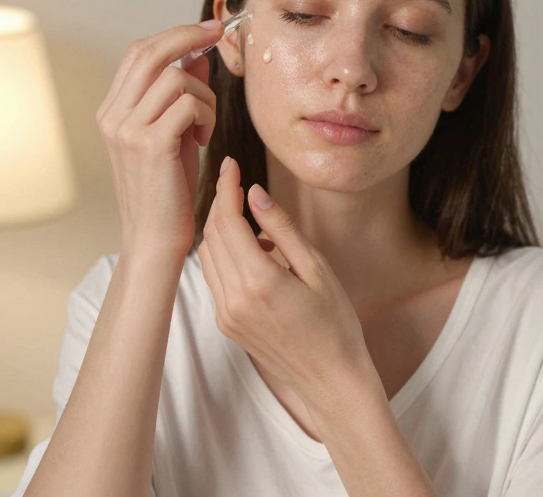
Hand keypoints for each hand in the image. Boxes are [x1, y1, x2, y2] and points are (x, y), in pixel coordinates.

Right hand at [96, 21, 224, 258]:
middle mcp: (113, 115)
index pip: (140, 52)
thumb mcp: (175, 133)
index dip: (175, 34)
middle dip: (190, 37)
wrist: (155, 236)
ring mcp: (127, 129)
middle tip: (218, 35)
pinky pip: (188, 104)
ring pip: (177, 79)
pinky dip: (206, 116)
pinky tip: (203, 139)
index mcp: (112, 110)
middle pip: (152, 52)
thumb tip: (198, 56)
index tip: (208, 29)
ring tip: (205, 126)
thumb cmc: (168, 188)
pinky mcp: (150, 144)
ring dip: (205, 97)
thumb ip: (181, 94)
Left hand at [197, 156, 373, 407]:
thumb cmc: (335, 324)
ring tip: (251, 217)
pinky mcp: (226, 324)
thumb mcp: (318, 269)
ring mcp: (225, 314)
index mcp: (258, 281)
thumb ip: (282, 230)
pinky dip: (225, 254)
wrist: (329, 378)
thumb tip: (256, 194)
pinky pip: (214, 277)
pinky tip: (254, 251)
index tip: (231, 164)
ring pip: (207, 256)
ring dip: (221, 229)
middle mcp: (232, 298)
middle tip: (236, 180)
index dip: (226, 189)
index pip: (228, 221)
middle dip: (220, 204)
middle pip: (212, 235)